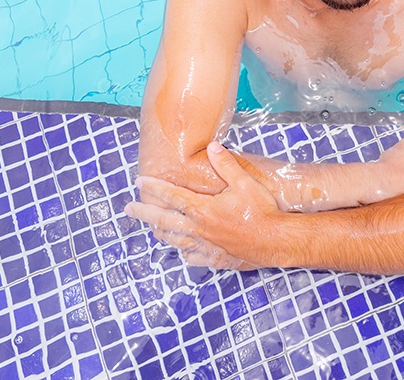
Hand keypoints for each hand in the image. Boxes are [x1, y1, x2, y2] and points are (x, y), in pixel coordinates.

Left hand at [125, 142, 283, 267]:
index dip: (155, 187)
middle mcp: (199, 228)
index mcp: (203, 209)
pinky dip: (184, 253)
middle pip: (164, 220)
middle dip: (145, 212)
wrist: (275, 240)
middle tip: (128, 209)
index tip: (140, 181)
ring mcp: (205, 245)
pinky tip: (182, 251)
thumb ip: (226, 165)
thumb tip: (213, 146)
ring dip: (161, 233)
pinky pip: (193, 257)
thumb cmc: (261, 211)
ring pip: (175, 240)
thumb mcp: (245, 183)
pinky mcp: (215, 258)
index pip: (172, 196)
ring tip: (152, 229)